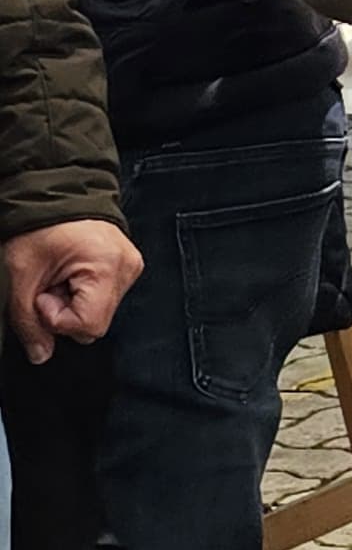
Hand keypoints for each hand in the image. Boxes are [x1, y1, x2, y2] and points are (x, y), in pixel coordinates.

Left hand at [6, 219, 141, 362]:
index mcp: (106, 267)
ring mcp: (132, 265)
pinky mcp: (129, 265)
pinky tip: (72, 274)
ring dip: (75, 303)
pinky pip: (107, 296)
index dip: (56, 319)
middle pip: (97, 322)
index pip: (88, 326)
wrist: (55, 194)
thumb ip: (28, 321)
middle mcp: (128, 267)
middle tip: (49, 285)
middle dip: (66, 312)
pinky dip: (85, 293)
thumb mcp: (21, 276)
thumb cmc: (38, 227)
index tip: (42, 295)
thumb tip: (40, 354)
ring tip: (60, 277)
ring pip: (102, 312)